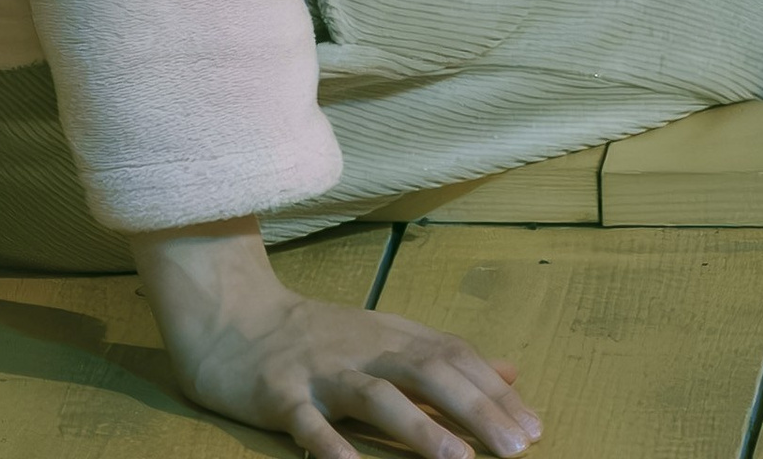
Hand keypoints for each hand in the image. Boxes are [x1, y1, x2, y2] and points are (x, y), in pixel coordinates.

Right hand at [134, 220, 540, 458]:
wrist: (227, 316)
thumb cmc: (315, 337)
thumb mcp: (384, 336)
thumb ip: (444, 358)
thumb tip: (511, 372)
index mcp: (388, 336)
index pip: (451, 357)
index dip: (494, 392)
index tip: (535, 429)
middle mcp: (361, 350)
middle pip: (426, 373)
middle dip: (475, 410)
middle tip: (518, 448)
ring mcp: (320, 372)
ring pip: (375, 397)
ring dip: (419, 429)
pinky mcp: (280, 395)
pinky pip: (308, 424)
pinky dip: (331, 447)